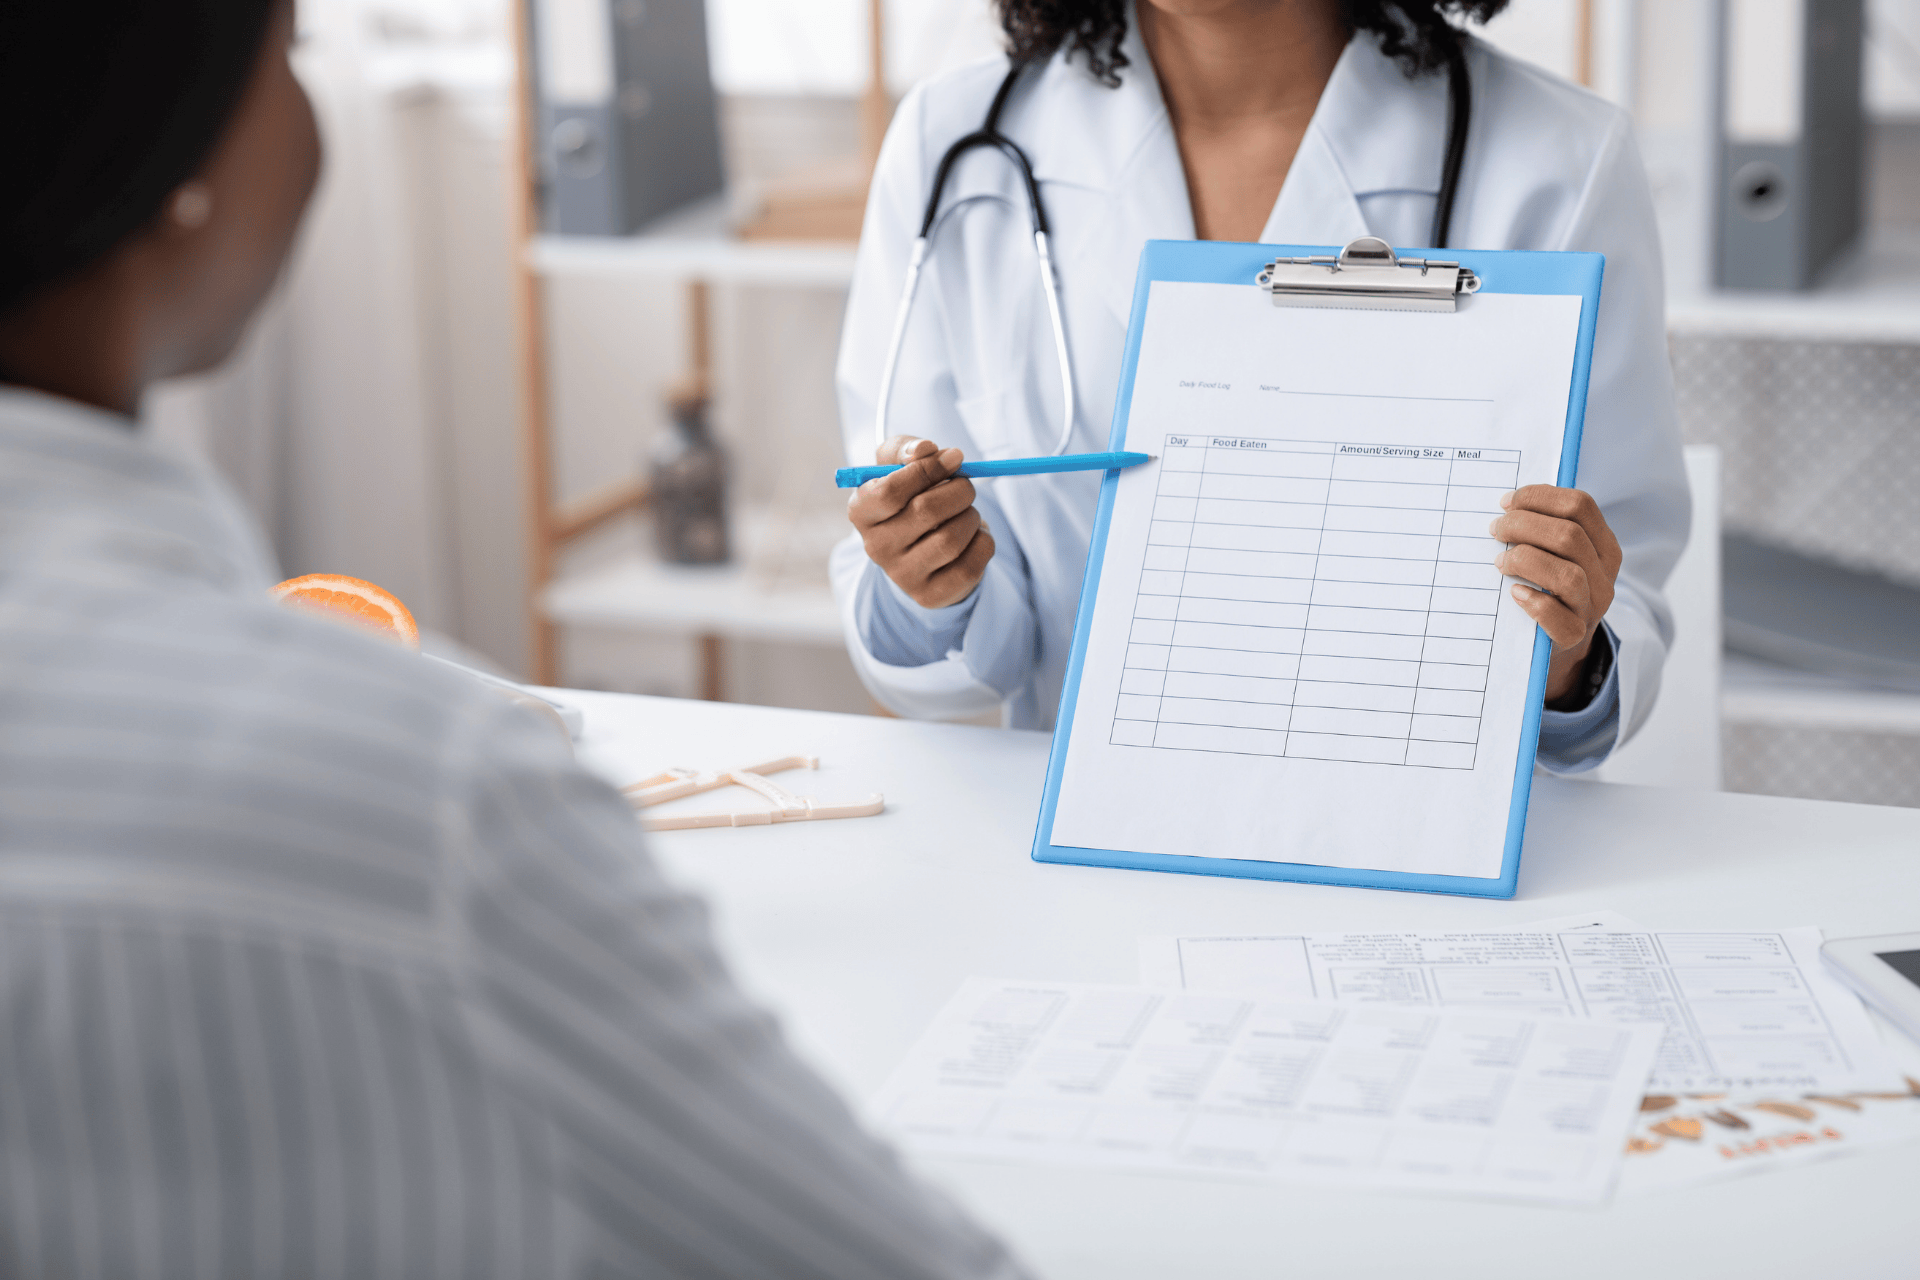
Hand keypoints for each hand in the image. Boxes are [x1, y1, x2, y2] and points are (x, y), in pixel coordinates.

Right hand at [848, 435, 995, 608]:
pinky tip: (972, 537)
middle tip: (965, 486)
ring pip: (952, 538)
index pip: (889, 491)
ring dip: (971, 516)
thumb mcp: (898, 465)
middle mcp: (875, 547)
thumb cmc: (909, 497)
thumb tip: (926, 449)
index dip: (928, 470)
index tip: (954, 457)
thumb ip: (907, 449)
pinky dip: (983, 541)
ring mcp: (902, 576)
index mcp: (861, 512)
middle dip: (959, 490)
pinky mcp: (930, 595)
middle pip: (926, 511)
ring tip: (966, 513)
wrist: (920, 547)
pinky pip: (972, 564)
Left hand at [1488, 486, 1622, 703]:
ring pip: (1567, 575)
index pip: (1580, 506)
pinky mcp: (1573, 636)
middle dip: (1523, 525)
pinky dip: (1533, 601)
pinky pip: (1557, 616)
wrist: (1558, 644)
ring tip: (1499, 562)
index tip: (1506, 502)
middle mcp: (1604, 575)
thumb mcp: (1556, 556)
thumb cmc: (1548, 588)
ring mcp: (1592, 607)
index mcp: (1603, 546)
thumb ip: (1544, 531)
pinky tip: (1514, 593)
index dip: (1539, 497)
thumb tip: (1506, 504)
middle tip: (1495, 530)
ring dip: (1525, 561)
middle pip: (1569, 536)